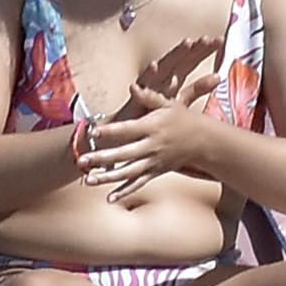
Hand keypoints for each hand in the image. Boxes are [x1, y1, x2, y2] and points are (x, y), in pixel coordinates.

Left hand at [77, 54, 228, 196]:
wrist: (204, 140)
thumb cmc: (182, 118)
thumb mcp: (168, 104)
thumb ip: (149, 97)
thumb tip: (132, 86)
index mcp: (153, 126)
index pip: (128, 130)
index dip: (111, 131)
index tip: (92, 132)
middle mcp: (153, 146)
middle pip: (124, 153)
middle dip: (102, 158)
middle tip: (81, 160)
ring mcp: (154, 161)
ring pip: (129, 172)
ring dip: (108, 178)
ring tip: (88, 180)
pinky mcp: (156, 172)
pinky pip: (139, 183)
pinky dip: (125, 192)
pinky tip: (109, 199)